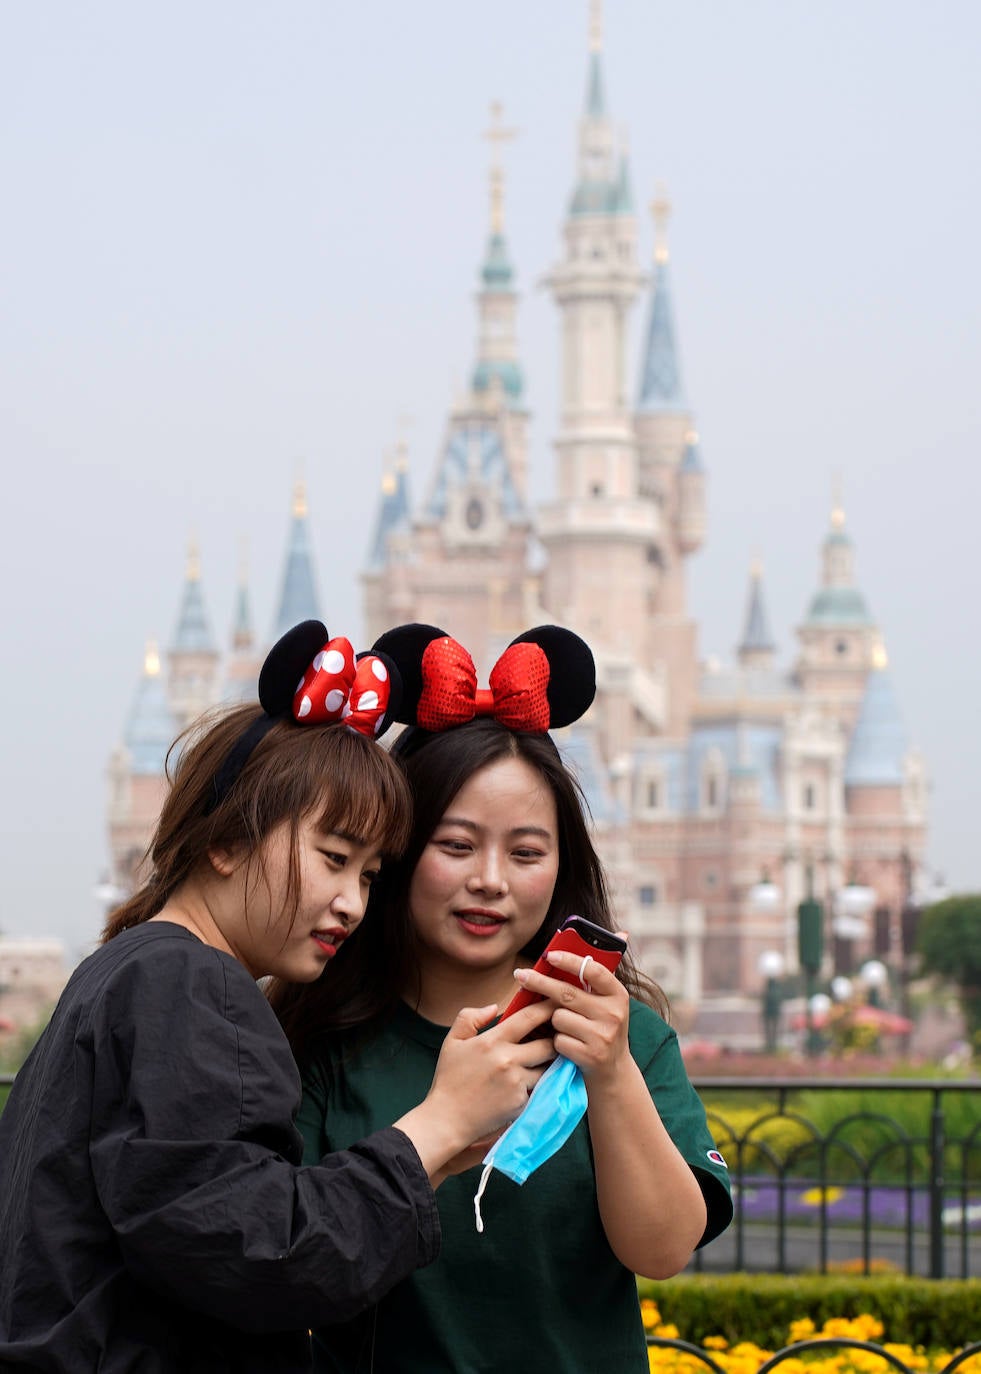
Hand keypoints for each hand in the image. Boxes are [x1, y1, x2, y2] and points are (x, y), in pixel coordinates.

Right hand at [393, 999, 553, 1183]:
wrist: (447, 1120)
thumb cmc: (449, 1079)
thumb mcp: (452, 1041)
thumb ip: (470, 1018)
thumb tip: (494, 1007)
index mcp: (492, 1041)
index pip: (528, 1018)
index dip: (547, 1007)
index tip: (558, 1003)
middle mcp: (508, 1060)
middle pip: (548, 1045)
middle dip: (555, 1040)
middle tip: (559, 1037)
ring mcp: (516, 1083)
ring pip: (547, 1068)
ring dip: (548, 1064)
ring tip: (546, 1061)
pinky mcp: (521, 1103)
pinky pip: (538, 1089)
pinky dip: (537, 1084)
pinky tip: (530, 1084)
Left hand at [511, 941, 629, 1084]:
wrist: (613, 1073)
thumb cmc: (603, 1028)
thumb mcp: (609, 1002)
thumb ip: (602, 974)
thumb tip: (622, 931)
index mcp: (618, 995)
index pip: (593, 971)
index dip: (570, 961)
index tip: (549, 954)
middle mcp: (613, 1014)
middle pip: (566, 993)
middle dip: (539, 982)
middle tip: (519, 974)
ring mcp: (603, 1036)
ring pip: (559, 1017)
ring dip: (554, 1022)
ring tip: (566, 1028)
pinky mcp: (590, 1056)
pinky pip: (558, 1040)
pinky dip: (556, 1042)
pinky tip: (567, 1046)